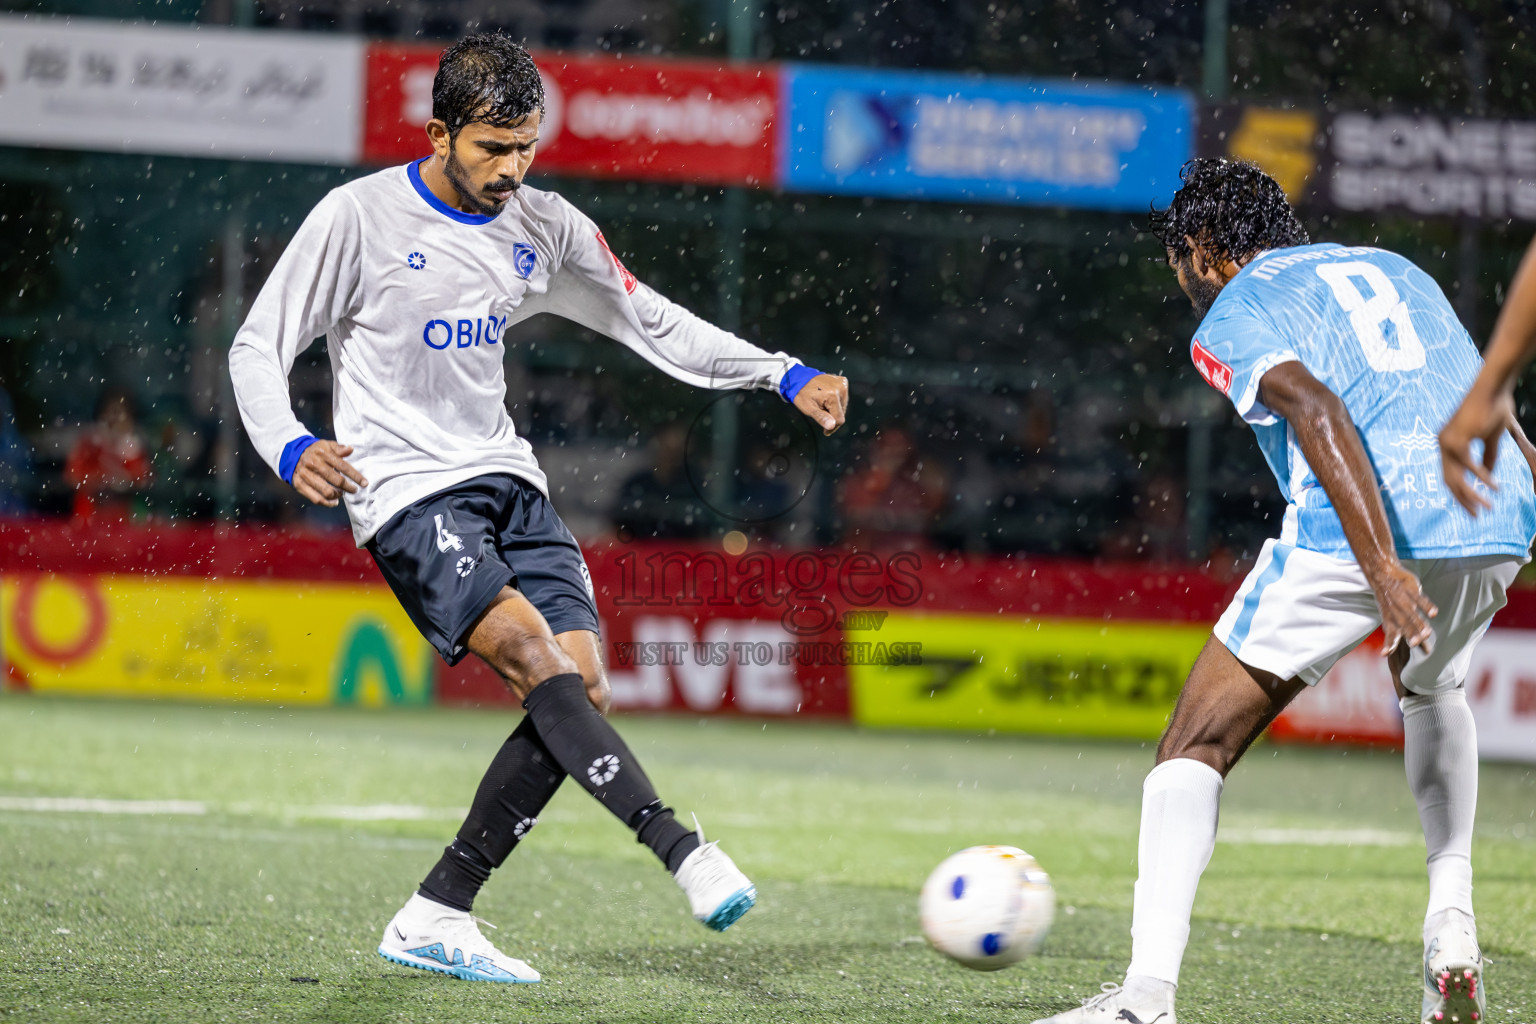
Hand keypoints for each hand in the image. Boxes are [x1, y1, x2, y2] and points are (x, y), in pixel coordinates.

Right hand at [293, 441, 366, 506]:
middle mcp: (313, 464)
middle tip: (354, 490)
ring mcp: (305, 475)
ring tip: (342, 494)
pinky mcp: (299, 484)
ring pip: (326, 491)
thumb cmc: (316, 451)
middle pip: (336, 480)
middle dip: (348, 487)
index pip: (343, 466)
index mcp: (322, 453)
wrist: (292, 454)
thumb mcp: (327, 445)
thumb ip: (339, 449)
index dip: (355, 476)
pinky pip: (316, 498)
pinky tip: (334, 502)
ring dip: (338, 495)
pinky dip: (327, 503)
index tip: (365, 483)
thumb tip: (351, 449)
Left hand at [793, 373, 848, 434]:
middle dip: (832, 416)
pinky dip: (836, 401)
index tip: (825, 431)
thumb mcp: (808, 408)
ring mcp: (842, 384)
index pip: (839, 419)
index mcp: (833, 395)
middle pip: (842, 413)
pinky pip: (843, 397)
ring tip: (822, 403)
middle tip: (820, 411)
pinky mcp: (843, 381)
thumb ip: (821, 418)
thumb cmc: (802, 394)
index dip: (832, 427)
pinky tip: (827, 398)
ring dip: (834, 408)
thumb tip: (832, 426)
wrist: (800, 379)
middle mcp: (840, 388)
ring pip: (843, 406)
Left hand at [1368, 562, 1437, 656]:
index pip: (1390, 634)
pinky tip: (1433, 614)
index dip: (1388, 644)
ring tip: (1426, 633)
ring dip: (1419, 623)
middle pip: (1404, 625)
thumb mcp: (1389, 618)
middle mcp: (1396, 612)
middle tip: (1415, 643)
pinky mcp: (1411, 591)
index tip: (1385, 653)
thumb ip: (1400, 634)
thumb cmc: (1388, 602)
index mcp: (1390, 620)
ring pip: (1412, 614)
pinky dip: (1427, 606)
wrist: (1382, 575)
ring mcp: (1404, 601)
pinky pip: (1420, 599)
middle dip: (1410, 634)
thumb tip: (1419, 650)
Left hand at [1438, 386, 1512, 514]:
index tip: (1473, 506)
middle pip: (1449, 481)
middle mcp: (1442, 444)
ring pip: (1458, 478)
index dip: (1461, 492)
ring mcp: (1447, 442)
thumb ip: (1488, 456)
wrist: (1492, 386)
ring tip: (1487, 507)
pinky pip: (1470, 466)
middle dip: (1463, 500)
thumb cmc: (1493, 408)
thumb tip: (1487, 477)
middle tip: (1476, 516)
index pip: (1450, 475)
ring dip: (1473, 495)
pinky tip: (1494, 487)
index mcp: (1447, 443)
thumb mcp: (1490, 438)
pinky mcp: (1458, 440)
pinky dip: (1482, 478)